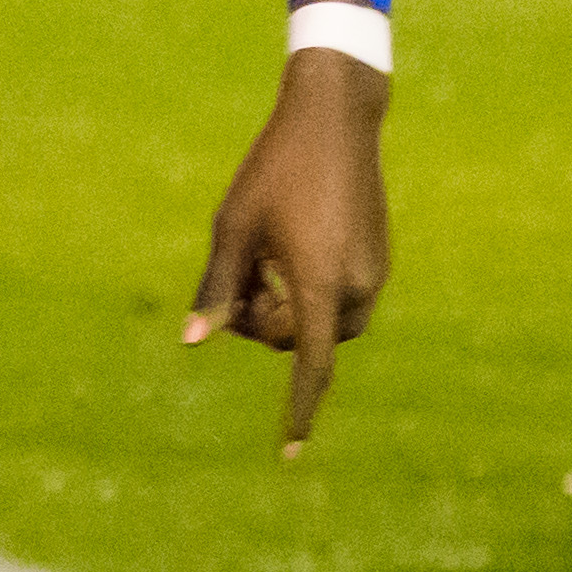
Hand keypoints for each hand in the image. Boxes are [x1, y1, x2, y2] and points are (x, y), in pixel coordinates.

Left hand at [184, 39, 391, 458]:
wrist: (335, 117)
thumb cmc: (274, 168)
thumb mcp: (234, 225)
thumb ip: (216, 287)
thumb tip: (192, 341)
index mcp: (320, 284)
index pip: (310, 368)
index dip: (298, 412)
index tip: (288, 454)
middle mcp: (357, 285)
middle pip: (305, 342)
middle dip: (267, 329)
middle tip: (238, 282)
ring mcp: (375, 270)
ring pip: (325, 322)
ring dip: (289, 311)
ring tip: (260, 263)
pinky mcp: (379, 254)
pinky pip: (342, 296)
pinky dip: (311, 292)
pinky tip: (286, 249)